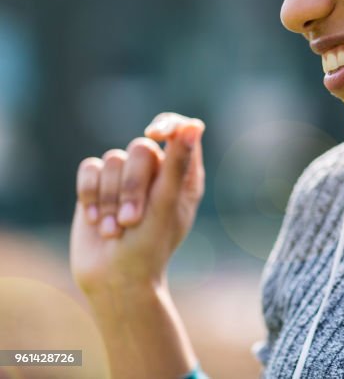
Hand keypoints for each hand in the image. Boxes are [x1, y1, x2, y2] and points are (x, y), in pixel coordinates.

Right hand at [70, 113, 205, 297]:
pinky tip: (94, 222)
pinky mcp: (97, 186)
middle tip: (131, 220)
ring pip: (112, 160)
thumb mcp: (166, 203)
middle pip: (140, 148)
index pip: (179, 129)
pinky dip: (89, 195)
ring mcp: (125, 178)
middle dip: (132, 186)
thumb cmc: (150, 244)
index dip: (167, 125)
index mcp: (183, 174)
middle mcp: (155, 172)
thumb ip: (177, 164)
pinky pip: (89, 169)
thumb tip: (193, 125)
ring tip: (114, 230)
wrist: (114, 278)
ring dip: (109, 199)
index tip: (156, 135)